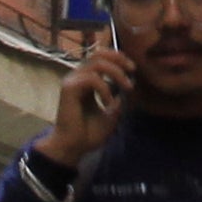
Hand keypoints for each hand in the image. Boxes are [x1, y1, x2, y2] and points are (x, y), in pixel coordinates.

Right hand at [39, 41, 133, 168]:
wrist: (73, 148)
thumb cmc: (88, 134)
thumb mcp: (111, 115)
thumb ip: (118, 101)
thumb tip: (127, 88)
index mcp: (85, 81)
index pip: (100, 57)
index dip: (117, 58)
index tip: (132, 69)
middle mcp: (77, 77)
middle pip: (98, 53)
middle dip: (119, 59)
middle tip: (132, 70)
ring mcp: (72, 81)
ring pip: (97, 63)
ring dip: (116, 73)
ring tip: (127, 88)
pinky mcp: (69, 89)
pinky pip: (92, 79)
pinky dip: (105, 89)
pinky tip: (109, 102)